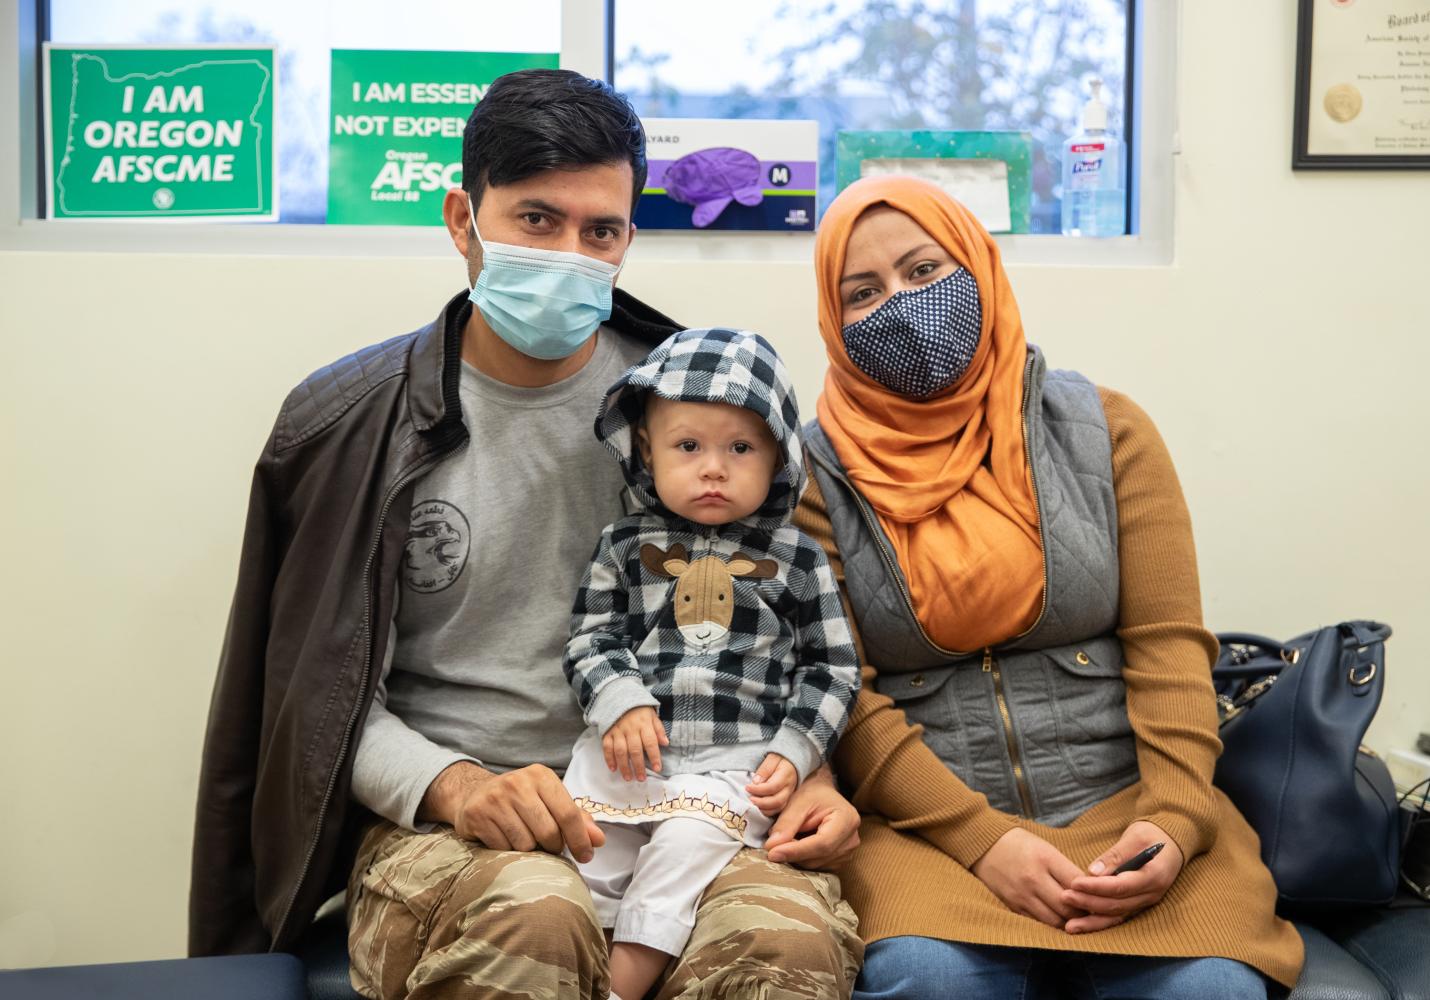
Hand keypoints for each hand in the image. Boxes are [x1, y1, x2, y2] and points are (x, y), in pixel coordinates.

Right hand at [421, 761, 605, 862]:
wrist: (474, 795)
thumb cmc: (521, 801)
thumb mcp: (550, 801)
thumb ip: (576, 819)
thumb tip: (598, 840)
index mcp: (541, 776)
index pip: (568, 813)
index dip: (580, 839)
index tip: (586, 856)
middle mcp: (517, 783)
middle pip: (548, 832)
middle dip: (553, 847)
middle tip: (547, 845)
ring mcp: (495, 798)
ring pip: (526, 844)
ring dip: (529, 849)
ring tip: (523, 838)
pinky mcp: (477, 814)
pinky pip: (503, 848)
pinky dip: (507, 850)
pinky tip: (503, 837)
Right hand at [603, 706, 668, 781]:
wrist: (619, 697)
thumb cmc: (639, 710)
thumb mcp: (652, 715)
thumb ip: (659, 729)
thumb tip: (665, 743)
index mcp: (644, 724)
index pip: (650, 742)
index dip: (654, 756)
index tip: (657, 768)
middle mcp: (630, 729)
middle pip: (634, 750)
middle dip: (638, 766)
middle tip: (641, 778)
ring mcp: (617, 731)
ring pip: (620, 751)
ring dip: (624, 766)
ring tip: (628, 778)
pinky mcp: (607, 733)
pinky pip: (607, 747)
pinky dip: (609, 759)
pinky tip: (613, 769)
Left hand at [745, 754, 797, 815]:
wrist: (792, 762)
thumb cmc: (781, 758)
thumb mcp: (772, 758)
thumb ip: (765, 769)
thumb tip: (756, 782)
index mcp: (786, 775)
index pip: (772, 787)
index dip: (758, 790)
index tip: (747, 787)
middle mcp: (789, 788)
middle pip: (777, 801)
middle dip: (761, 803)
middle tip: (749, 798)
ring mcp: (789, 795)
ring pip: (778, 808)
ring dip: (764, 809)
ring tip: (753, 803)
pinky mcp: (786, 799)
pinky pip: (778, 809)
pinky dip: (768, 810)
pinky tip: (758, 806)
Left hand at [764, 765, 860, 869]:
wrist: (822, 793)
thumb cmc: (812, 793)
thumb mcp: (798, 802)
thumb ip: (786, 824)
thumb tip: (772, 847)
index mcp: (847, 819)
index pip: (822, 844)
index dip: (796, 851)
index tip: (772, 853)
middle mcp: (852, 839)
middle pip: (819, 857)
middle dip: (793, 854)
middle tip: (772, 845)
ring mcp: (848, 851)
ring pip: (816, 864)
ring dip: (796, 857)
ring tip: (786, 840)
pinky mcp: (839, 859)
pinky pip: (818, 866)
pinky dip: (802, 859)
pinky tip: (796, 845)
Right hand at [970, 828, 1085, 928]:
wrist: (983, 844)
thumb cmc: (1019, 843)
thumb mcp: (1045, 847)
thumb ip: (1065, 869)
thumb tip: (1090, 890)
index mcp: (1045, 858)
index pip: (1078, 883)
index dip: (1093, 893)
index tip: (1100, 896)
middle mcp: (1034, 879)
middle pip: (1069, 907)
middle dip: (1084, 912)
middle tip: (1092, 912)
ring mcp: (1022, 895)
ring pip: (1055, 921)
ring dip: (1069, 922)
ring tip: (1077, 918)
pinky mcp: (1013, 906)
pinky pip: (1038, 923)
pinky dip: (1051, 924)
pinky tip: (1057, 919)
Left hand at [1061, 820, 1183, 933]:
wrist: (1172, 842)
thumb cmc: (1152, 834)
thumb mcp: (1134, 837)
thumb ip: (1115, 856)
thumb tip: (1093, 872)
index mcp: (1153, 875)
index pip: (1121, 886)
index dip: (1096, 887)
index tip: (1074, 883)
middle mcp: (1152, 894)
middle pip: (1117, 905)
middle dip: (1089, 903)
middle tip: (1064, 897)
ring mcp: (1146, 901)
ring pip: (1117, 916)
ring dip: (1093, 920)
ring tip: (1069, 925)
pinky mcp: (1139, 903)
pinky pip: (1119, 915)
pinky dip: (1100, 921)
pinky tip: (1083, 925)